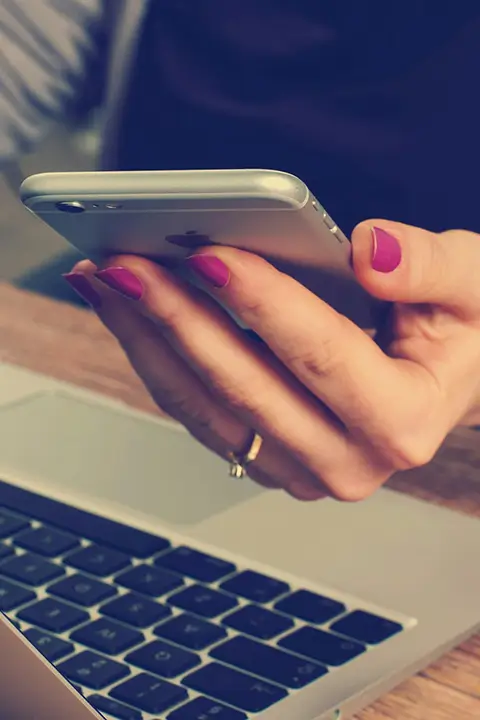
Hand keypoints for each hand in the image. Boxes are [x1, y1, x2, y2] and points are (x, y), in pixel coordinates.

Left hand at [64, 222, 479, 500]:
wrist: (444, 378)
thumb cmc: (460, 330)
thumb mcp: (474, 284)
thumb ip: (430, 267)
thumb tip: (369, 250)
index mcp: (403, 421)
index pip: (321, 356)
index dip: (262, 303)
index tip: (207, 253)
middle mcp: (348, 461)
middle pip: (245, 388)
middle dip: (178, 320)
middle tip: (123, 264)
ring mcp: (300, 468)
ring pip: (206, 408)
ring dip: (149, 341)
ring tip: (105, 282)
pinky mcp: (267, 457)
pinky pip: (198, 413)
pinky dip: (157, 360)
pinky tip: (128, 313)